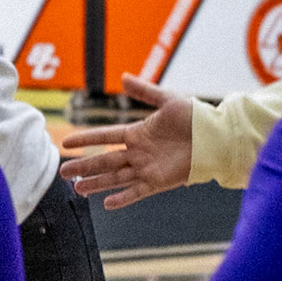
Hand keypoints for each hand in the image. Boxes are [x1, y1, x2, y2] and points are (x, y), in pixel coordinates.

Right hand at [60, 74, 194, 208]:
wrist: (219, 138)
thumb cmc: (197, 118)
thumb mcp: (168, 100)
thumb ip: (144, 91)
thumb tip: (122, 76)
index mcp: (138, 133)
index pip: (105, 136)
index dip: (86, 139)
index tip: (66, 142)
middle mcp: (139, 153)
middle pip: (105, 160)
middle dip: (84, 166)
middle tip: (63, 172)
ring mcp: (147, 168)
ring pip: (115, 177)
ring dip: (97, 183)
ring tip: (77, 189)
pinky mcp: (159, 182)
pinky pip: (137, 191)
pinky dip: (123, 198)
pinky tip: (107, 204)